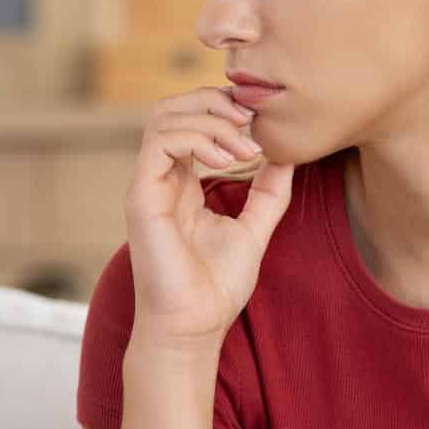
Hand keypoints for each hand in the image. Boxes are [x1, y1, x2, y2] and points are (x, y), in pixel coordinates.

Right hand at [126, 86, 295, 348]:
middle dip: (216, 103)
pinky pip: (160, 143)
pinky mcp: (141, 197)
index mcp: (182, 183)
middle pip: (173, 108)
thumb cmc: (217, 286)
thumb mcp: (255, 228)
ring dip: (211, 120)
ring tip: (246, 146)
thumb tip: (287, 155)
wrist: (194, 325)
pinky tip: (229, 160)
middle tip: (253, 124)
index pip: (192, 121)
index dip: (225, 110)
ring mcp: (148, 185)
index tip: (263, 128)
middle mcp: (161, 178)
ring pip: (164, 117)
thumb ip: (268, 192)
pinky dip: (198, 139)